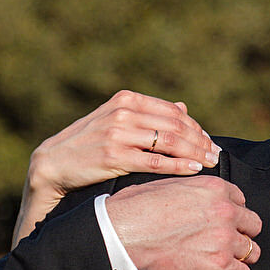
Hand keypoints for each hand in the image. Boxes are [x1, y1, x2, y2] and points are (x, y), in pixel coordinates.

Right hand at [15, 91, 220, 245]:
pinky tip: (193, 171)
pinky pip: (156, 161)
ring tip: (210, 163)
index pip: (173, 111)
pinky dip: (179, 166)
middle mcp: (123, 112)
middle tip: (216, 155)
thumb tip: (184, 107)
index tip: (209, 142)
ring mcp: (118, 133)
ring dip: (195, 153)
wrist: (53, 164)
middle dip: (200, 141)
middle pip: (176, 125)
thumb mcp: (115, 121)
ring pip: (169, 142)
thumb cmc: (88, 144)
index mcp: (126, 99)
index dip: (196, 127)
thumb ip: (148, 114)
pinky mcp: (114, 157)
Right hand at [104, 176, 262, 269]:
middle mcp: (226, 211)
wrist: (121, 236)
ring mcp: (225, 238)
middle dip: (239, 234)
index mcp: (215, 188)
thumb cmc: (134, 210)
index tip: (220, 223)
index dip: (231, 214)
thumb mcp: (168, 185)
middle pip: (252, 225)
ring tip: (217, 260)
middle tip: (221, 243)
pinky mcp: (220, 265)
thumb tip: (198, 200)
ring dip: (237, 257)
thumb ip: (195, 191)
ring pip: (251, 251)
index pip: (241, 201)